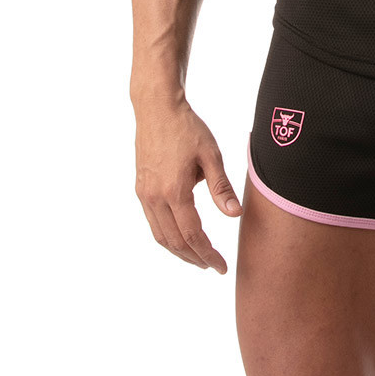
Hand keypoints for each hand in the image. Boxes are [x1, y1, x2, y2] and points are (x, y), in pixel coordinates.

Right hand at [134, 90, 241, 272]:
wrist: (157, 109)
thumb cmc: (187, 128)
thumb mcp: (211, 155)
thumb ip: (221, 188)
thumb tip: (234, 215)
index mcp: (175, 191)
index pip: (192, 235)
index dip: (208, 254)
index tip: (221, 266)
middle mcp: (155, 197)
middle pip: (174, 242)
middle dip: (194, 258)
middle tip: (213, 266)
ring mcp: (144, 194)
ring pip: (160, 236)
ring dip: (179, 251)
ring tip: (198, 257)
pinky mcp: (140, 188)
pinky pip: (152, 223)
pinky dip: (167, 237)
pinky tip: (180, 237)